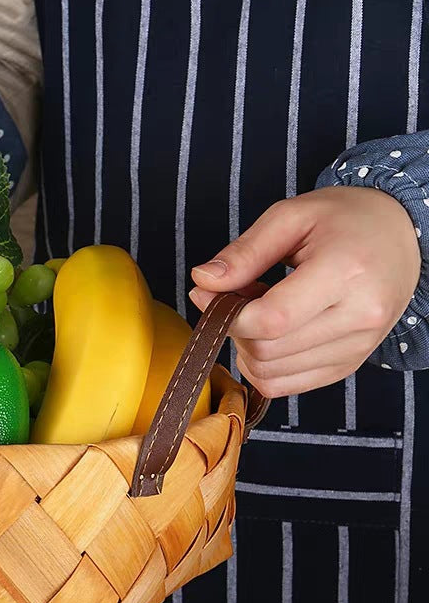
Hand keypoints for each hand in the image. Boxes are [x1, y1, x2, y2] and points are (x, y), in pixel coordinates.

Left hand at [189, 187, 419, 396]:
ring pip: (271, 374)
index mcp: (347, 272)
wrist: (400, 235)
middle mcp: (360, 317)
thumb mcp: (290, 217)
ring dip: (247, 349)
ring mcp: (358, 348)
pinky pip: (286, 386)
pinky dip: (263, 366)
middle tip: (237, 297)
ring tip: (259, 311)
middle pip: (267, 351)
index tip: (209, 295)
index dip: (228, 316)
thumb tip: (202, 282)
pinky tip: (270, 334)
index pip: (271, 320)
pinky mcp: (349, 365)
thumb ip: (243, 253)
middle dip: (236, 329)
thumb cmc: (344, 219)